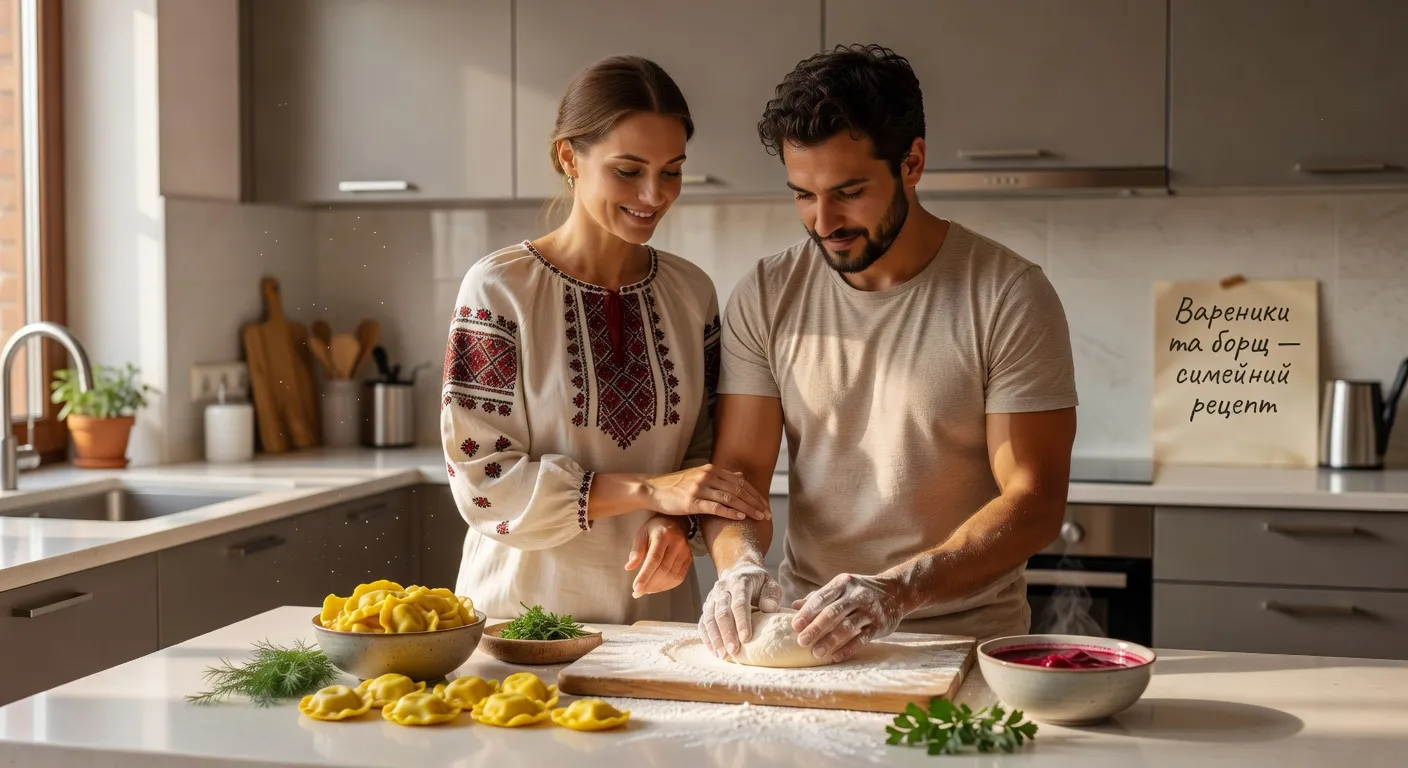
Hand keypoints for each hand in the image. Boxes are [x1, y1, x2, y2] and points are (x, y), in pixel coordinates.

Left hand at [624, 515, 691, 597]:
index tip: (636, 588)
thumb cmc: (655, 528)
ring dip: (657, 587)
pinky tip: (657, 588)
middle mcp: (676, 544)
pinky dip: (667, 586)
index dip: (645, 575)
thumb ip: (636, 550)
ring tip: (646, 591)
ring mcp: (685, 552)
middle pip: (663, 570)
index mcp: (663, 535)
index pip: (654, 559)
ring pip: (672, 576)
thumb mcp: (642, 533)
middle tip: (638, 592)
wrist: (676, 521)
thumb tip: (629, 568)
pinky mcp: (689, 558)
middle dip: (649, 584)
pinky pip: (679, 577)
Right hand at [645, 464, 769, 520]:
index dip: (755, 494)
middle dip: (755, 503)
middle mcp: (707, 476)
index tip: (765, 505)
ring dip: (747, 508)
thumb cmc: (676, 486)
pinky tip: (740, 518)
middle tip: (767, 514)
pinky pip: (715, 507)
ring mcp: (699, 488)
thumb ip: (720, 476)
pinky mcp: (691, 501)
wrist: (653, 489)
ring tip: (759, 517)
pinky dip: (729, 512)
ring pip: (730, 498)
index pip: (740, 482)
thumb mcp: (699, 476)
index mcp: (711, 470)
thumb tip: (739, 475)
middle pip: (738, 490)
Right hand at [699, 562, 782, 657]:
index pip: (739, 603)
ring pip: (709, 618)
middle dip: (727, 633)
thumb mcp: (769, 585)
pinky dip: (707, 638)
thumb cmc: (758, 584)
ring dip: (715, 638)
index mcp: (739, 582)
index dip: (742, 621)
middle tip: (734, 651)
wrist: (739, 571)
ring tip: (723, 655)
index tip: (746, 638)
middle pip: (722, 612)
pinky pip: (702, 623)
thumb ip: (771, 596)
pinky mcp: (706, 607)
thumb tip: (771, 610)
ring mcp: (712, 597)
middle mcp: (722, 589)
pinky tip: (714, 651)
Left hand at [791, 573, 906, 662]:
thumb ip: (818, 597)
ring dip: (830, 641)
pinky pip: (862, 638)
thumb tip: (794, 606)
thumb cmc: (860, 591)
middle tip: (801, 642)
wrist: (896, 591)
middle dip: (815, 628)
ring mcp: (869, 610)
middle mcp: (856, 595)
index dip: (807, 612)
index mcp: (842, 584)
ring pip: (847, 627)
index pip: (821, 598)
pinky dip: (848, 648)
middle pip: (832, 613)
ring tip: (816, 652)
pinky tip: (835, 657)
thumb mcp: (840, 587)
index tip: (794, 626)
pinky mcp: (879, 625)